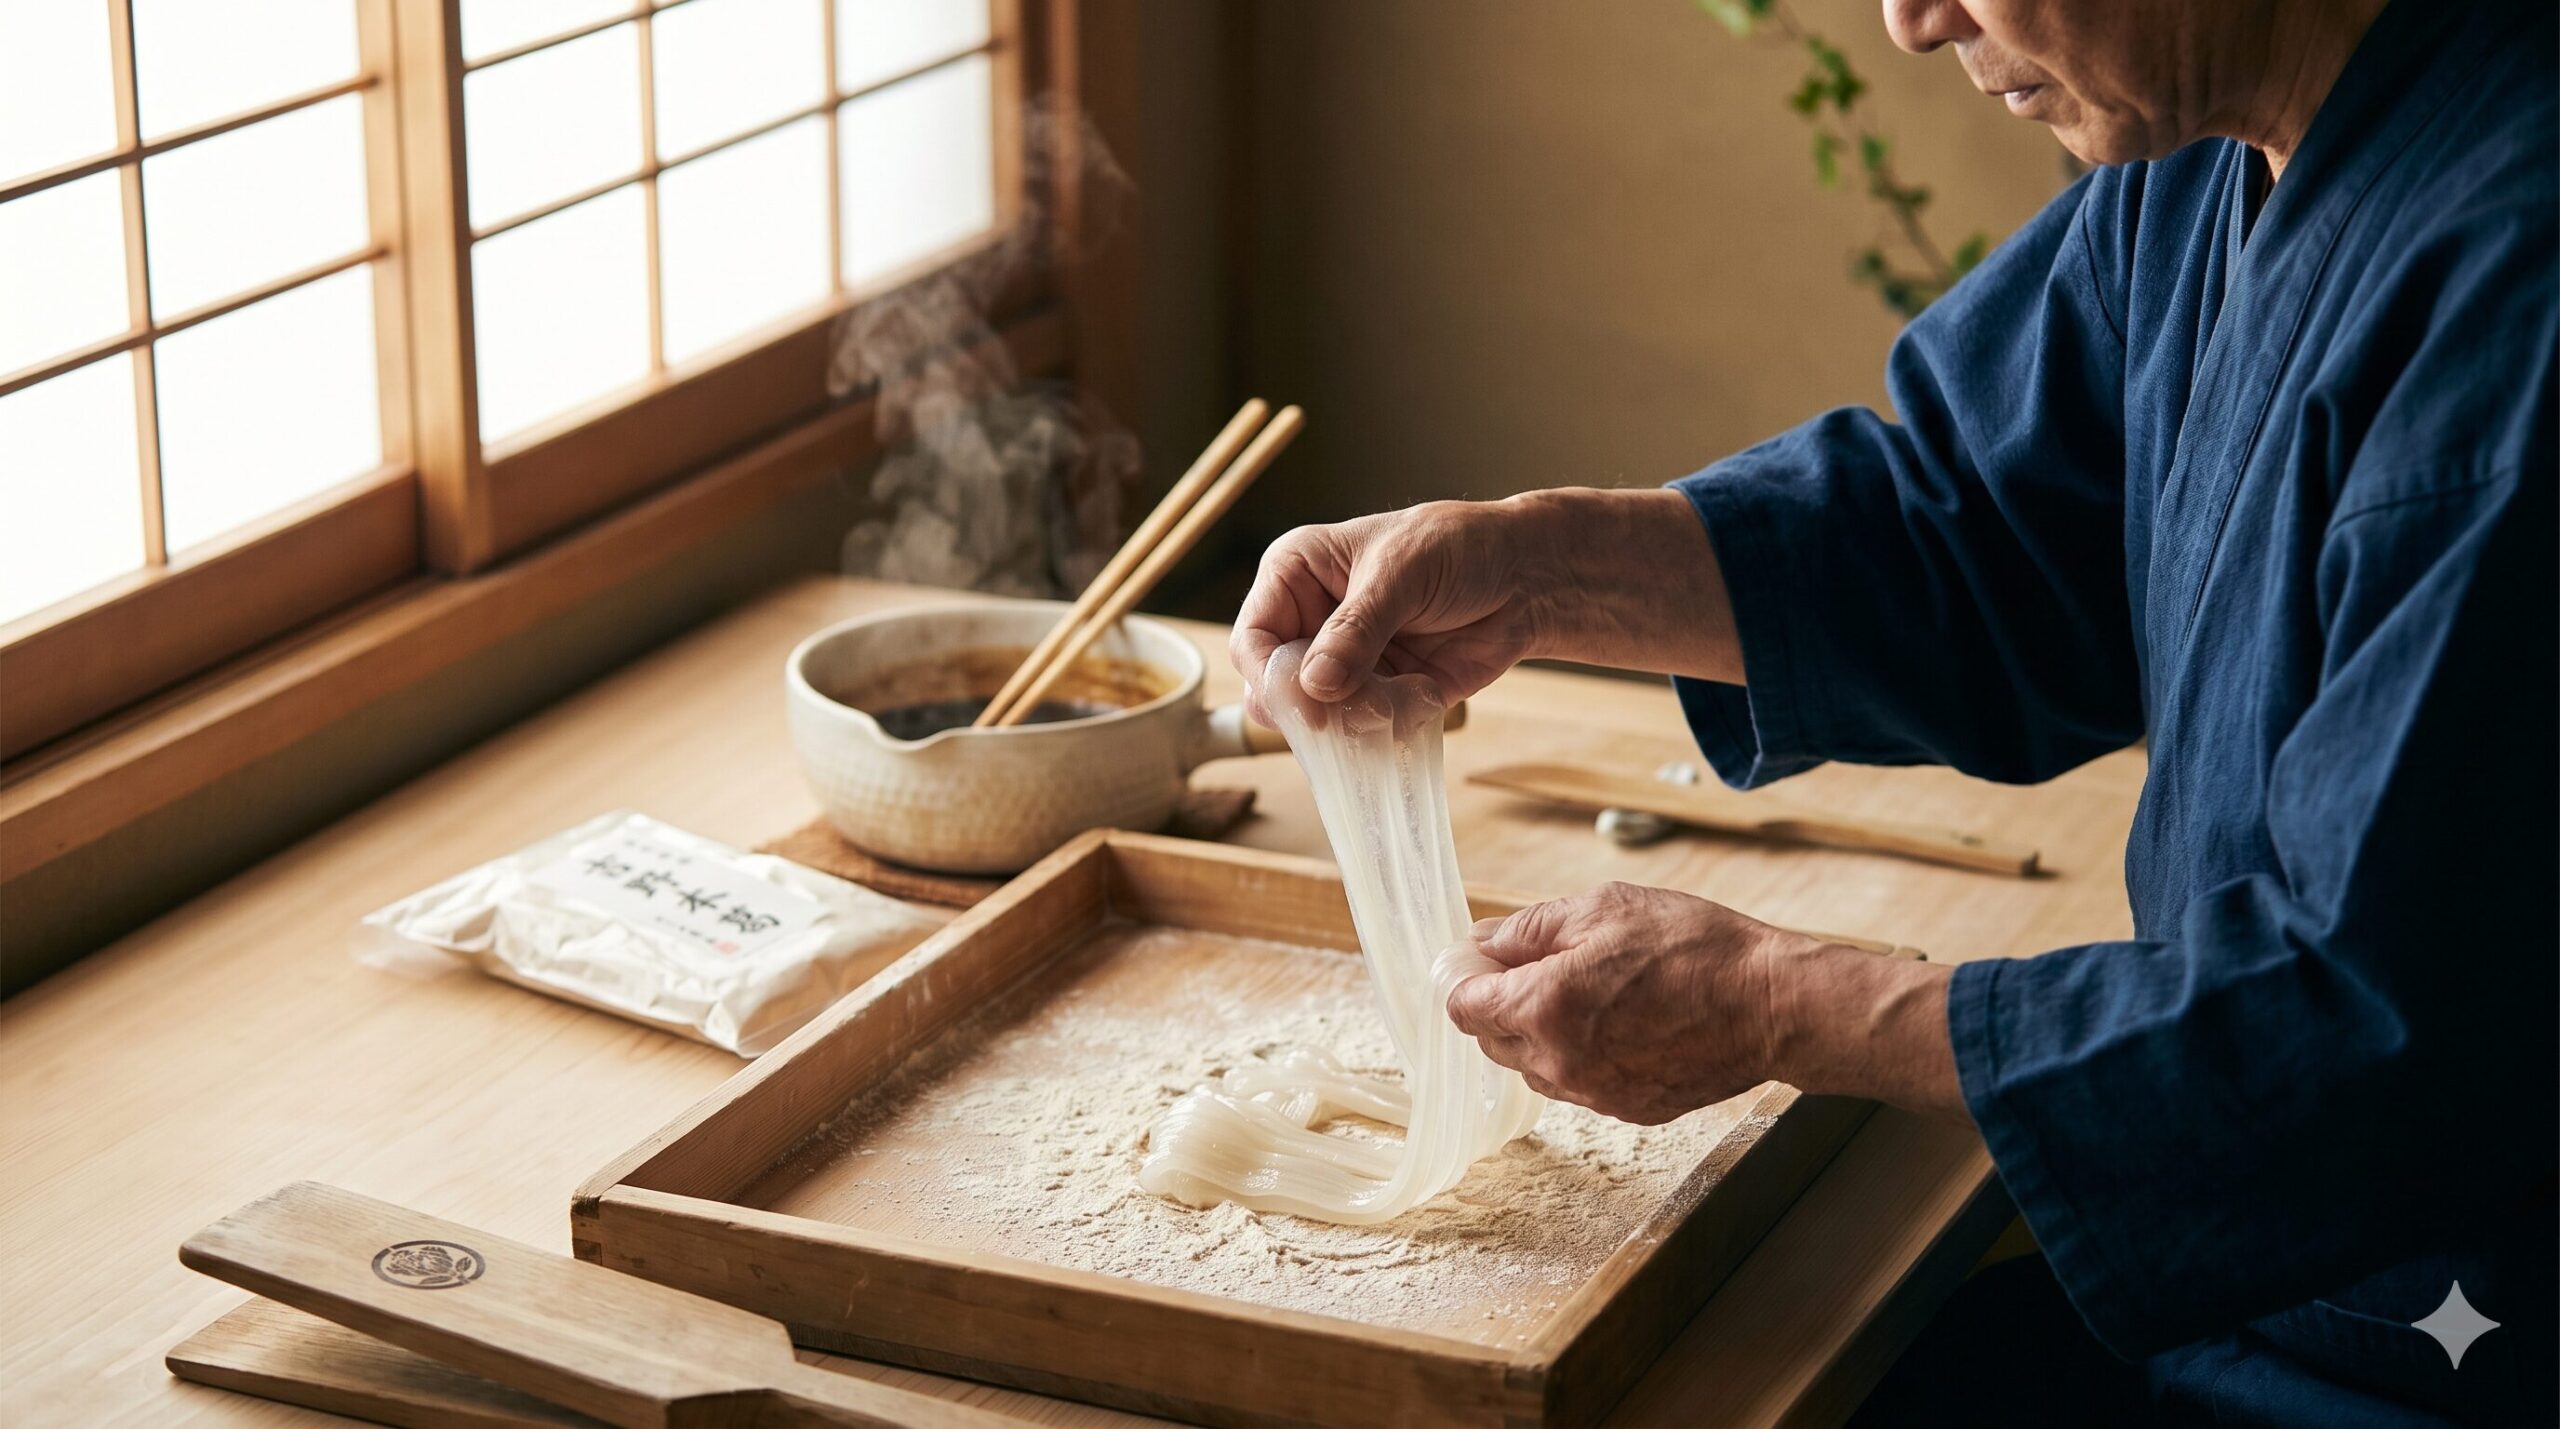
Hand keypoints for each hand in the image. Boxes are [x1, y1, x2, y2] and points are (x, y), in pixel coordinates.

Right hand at [1230, 500, 1549, 722]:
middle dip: (1307, 708)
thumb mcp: (1401, 574)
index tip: (1303, 701)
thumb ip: (1356, 629)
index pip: (1254, 637)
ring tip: (1387, 709)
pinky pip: (1363, 731)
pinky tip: (1412, 709)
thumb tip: (1313, 685)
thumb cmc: (1457, 548)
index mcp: (1297, 575)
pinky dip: (1382, 732)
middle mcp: (1312, 623)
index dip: (1268, 674)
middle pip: (1277, 688)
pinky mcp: (1381, 696)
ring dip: (1348, 725)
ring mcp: (1345, 665)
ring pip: (1318, 718)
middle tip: (1342, 718)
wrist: (1525, 576)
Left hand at [1443, 882, 1967, 1123]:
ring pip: (1532, 1066)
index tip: (1484, 956)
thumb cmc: (1694, 948)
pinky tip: (1618, 1022)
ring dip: (1539, 1031)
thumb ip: (1530, 930)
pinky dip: (1579, 1055)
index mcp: (1544, 1007)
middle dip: (1501, 1001)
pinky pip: (1575, 1084)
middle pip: (1490, 1040)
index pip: (1462, 1006)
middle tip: (1542, 962)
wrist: (1771, 1005)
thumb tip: (1481, 944)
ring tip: (1589, 990)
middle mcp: (1559, 1062)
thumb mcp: (1604, 909)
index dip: (1465, 976)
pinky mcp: (1626, 1110)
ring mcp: (1594, 1094)